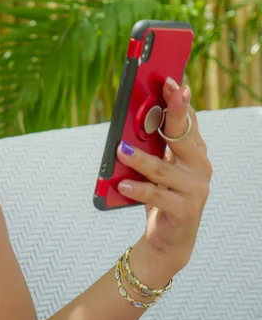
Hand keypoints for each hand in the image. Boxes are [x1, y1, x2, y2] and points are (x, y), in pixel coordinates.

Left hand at [115, 77, 211, 274]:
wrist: (169, 237)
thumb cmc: (161, 194)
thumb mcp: (158, 166)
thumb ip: (152, 145)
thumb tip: (132, 119)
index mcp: (194, 152)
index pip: (188, 122)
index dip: (179, 101)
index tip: (170, 82)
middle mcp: (199, 168)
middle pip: (183, 137)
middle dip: (174, 113)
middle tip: (164, 94)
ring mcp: (195, 190)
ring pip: (163, 169)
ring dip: (140, 158)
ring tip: (120, 149)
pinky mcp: (184, 211)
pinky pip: (157, 196)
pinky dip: (138, 189)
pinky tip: (121, 184)